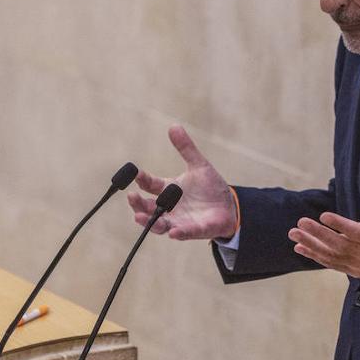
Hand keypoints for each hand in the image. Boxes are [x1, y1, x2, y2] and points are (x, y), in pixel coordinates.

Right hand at [127, 125, 238, 239]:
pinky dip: (178, 233)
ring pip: (159, 224)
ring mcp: (179, 221)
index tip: (135, 173)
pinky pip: (183, 233)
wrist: (229, 206)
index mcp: (168, 190)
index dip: (142, 179)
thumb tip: (174, 126)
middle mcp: (169, 207)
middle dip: (138, 204)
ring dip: (149, 221)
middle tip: (131, 197)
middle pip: (147, 207)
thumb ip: (186, 148)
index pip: (150, 185)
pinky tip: (173, 232)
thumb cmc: (210, 187)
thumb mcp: (198, 165)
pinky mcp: (194, 230)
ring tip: (139, 217)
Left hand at [288, 180, 359, 282]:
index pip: (356, 233)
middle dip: (317, 234)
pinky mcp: (351, 270)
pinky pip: (330, 263)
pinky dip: (314, 256)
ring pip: (330, 255)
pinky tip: (300, 248)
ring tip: (293, 234)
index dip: (340, 225)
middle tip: (300, 223)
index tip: (323, 216)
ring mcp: (357, 264)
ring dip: (310, 245)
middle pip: (338, 244)